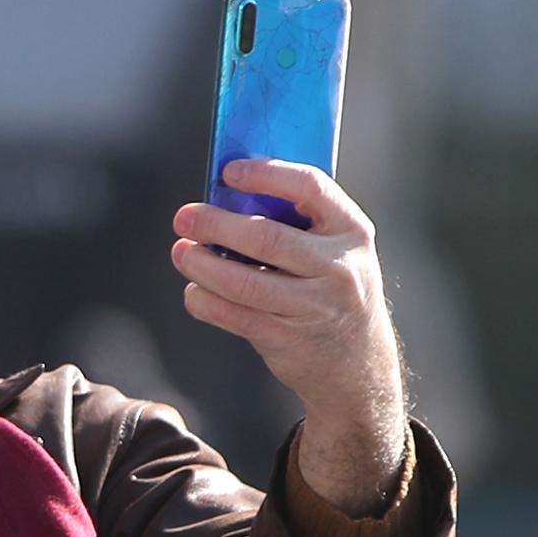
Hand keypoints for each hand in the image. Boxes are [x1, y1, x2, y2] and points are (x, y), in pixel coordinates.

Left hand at [171, 159, 407, 515]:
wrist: (356, 364)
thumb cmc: (331, 289)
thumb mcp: (333, 250)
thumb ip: (295, 223)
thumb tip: (224, 197)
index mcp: (352, 231)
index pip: (311, 188)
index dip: (267, 174)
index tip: (229, 172)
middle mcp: (339, 268)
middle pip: (267, 238)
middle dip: (217, 225)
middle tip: (184, 217)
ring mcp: (314, 307)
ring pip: (244, 283)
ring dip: (202, 265)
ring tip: (181, 252)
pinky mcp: (286, 339)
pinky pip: (234, 315)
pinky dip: (204, 300)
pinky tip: (193, 289)